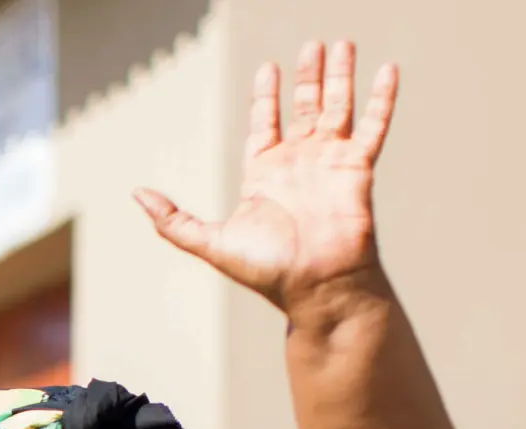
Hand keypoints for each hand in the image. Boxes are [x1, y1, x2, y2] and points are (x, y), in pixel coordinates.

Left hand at [134, 40, 397, 317]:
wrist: (317, 287)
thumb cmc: (268, 271)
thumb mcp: (211, 243)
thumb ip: (174, 221)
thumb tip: (137, 194)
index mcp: (265, 176)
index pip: (265, 125)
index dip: (266, 97)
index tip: (269, 69)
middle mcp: (298, 165)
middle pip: (303, 108)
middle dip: (307, 77)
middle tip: (313, 45)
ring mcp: (330, 164)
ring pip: (337, 108)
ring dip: (339, 76)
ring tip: (341, 43)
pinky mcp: (358, 168)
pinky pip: (373, 126)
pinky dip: (382, 98)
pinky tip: (388, 69)